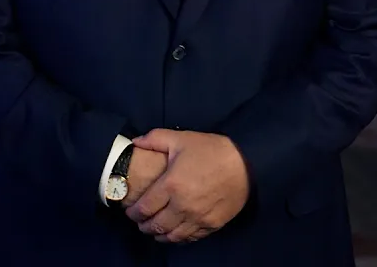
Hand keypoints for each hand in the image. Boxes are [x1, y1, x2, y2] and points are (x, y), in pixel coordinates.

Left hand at [125, 129, 249, 243]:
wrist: (246, 163)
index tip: (130, 211)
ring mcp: (198, 218)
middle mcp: (182, 206)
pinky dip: (179, 238)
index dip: (133, 213)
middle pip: (155, 225)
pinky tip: (175, 233)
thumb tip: (135, 142)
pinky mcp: (212, 224)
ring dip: (159, 235)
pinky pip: (190, 238)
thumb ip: (154, 139)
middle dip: (144, 226)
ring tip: (155, 230)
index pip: (144, 208)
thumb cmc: (212, 150)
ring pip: (171, 236)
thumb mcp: (181, 139)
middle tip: (141, 222)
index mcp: (171, 185)